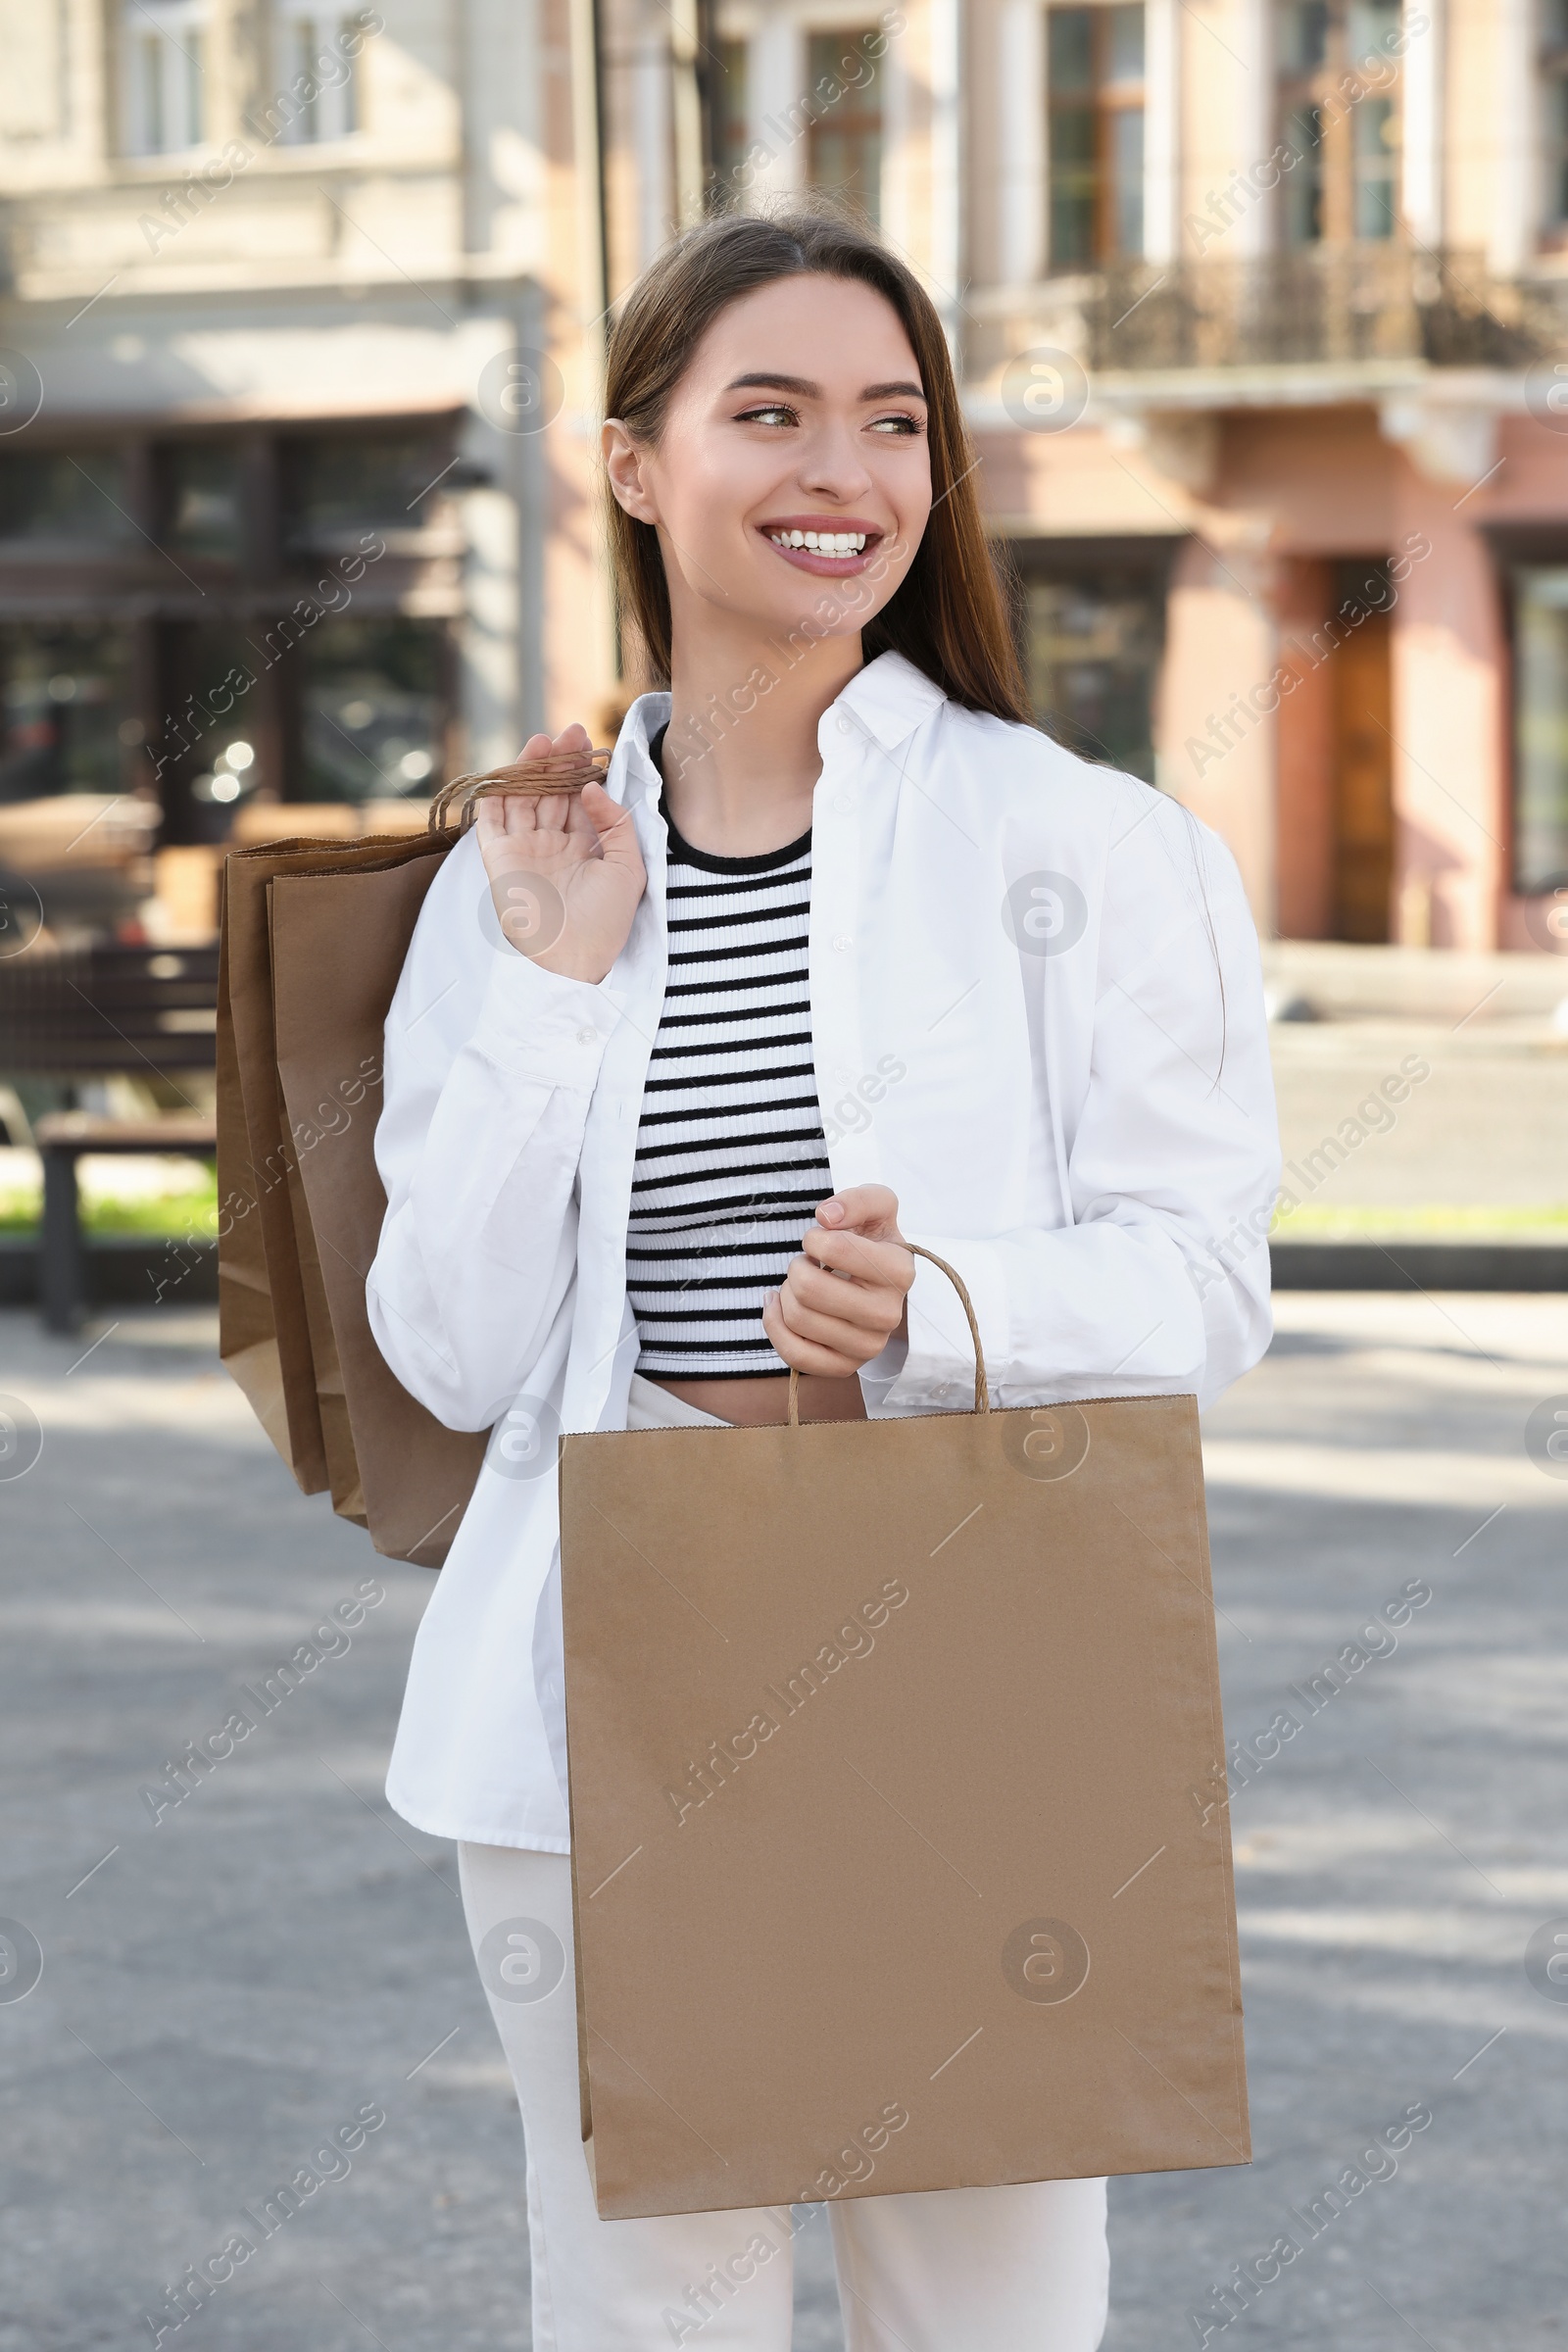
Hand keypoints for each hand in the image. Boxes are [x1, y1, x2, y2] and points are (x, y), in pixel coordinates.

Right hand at [476, 722, 646, 982]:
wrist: (573, 958)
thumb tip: (593, 787)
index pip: (578, 798)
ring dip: (530, 769)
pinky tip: (509, 768)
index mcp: (583, 847)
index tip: (589, 741)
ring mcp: (523, 849)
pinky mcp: (498, 857)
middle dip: (558, 761)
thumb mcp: (628, 868)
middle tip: (568, 733)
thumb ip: (615, 824)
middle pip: (550, 792)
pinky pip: (492, 817)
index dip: (581, 769)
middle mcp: (552, 844)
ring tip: (543, 742)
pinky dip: (496, 792)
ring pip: (522, 798)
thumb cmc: (606, 921)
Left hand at [762, 1185, 913, 1379]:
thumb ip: (858, 1199)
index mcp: (899, 1272)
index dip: (813, 1238)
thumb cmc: (873, 1244)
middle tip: (809, 1265)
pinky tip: (779, 1306)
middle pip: (807, 1288)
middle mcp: (888, 1314)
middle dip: (797, 1268)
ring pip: (797, 1317)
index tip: (821, 1241)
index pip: (832, 1248)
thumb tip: (827, 1216)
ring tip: (802, 1286)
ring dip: (787, 1293)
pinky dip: (776, 1324)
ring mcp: (868, 1346)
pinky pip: (793, 1354)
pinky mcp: (845, 1367)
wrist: (881, 1288)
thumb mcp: (877, 1208)